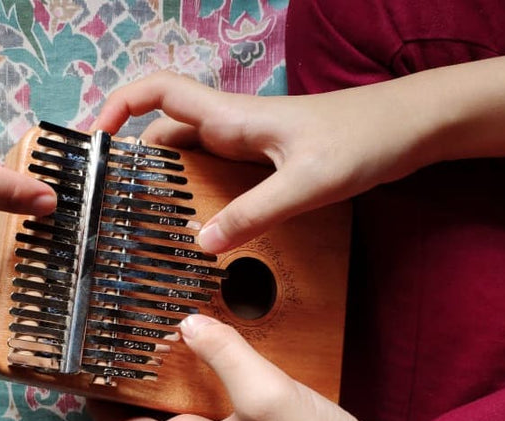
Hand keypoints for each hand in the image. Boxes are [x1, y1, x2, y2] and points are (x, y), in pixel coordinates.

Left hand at [87, 314, 409, 420]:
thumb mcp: (264, 398)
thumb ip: (223, 355)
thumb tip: (188, 322)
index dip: (94, 396)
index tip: (83, 357)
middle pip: (147, 407)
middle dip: (134, 369)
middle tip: (124, 324)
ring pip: (183, 396)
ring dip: (173, 363)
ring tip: (164, 319)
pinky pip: (217, 392)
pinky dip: (211, 365)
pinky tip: (220, 335)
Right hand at [93, 71, 434, 252]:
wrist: (410, 127)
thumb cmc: (363, 140)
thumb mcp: (306, 184)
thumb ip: (253, 214)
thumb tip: (200, 245)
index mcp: (231, 117)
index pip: (157, 91)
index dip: (118, 105)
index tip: (93, 138)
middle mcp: (231, 125)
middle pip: (162, 130)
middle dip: (132, 159)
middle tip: (110, 201)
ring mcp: (247, 141)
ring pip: (187, 154)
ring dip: (163, 179)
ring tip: (142, 221)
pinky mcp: (264, 158)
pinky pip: (213, 171)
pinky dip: (195, 192)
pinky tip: (198, 225)